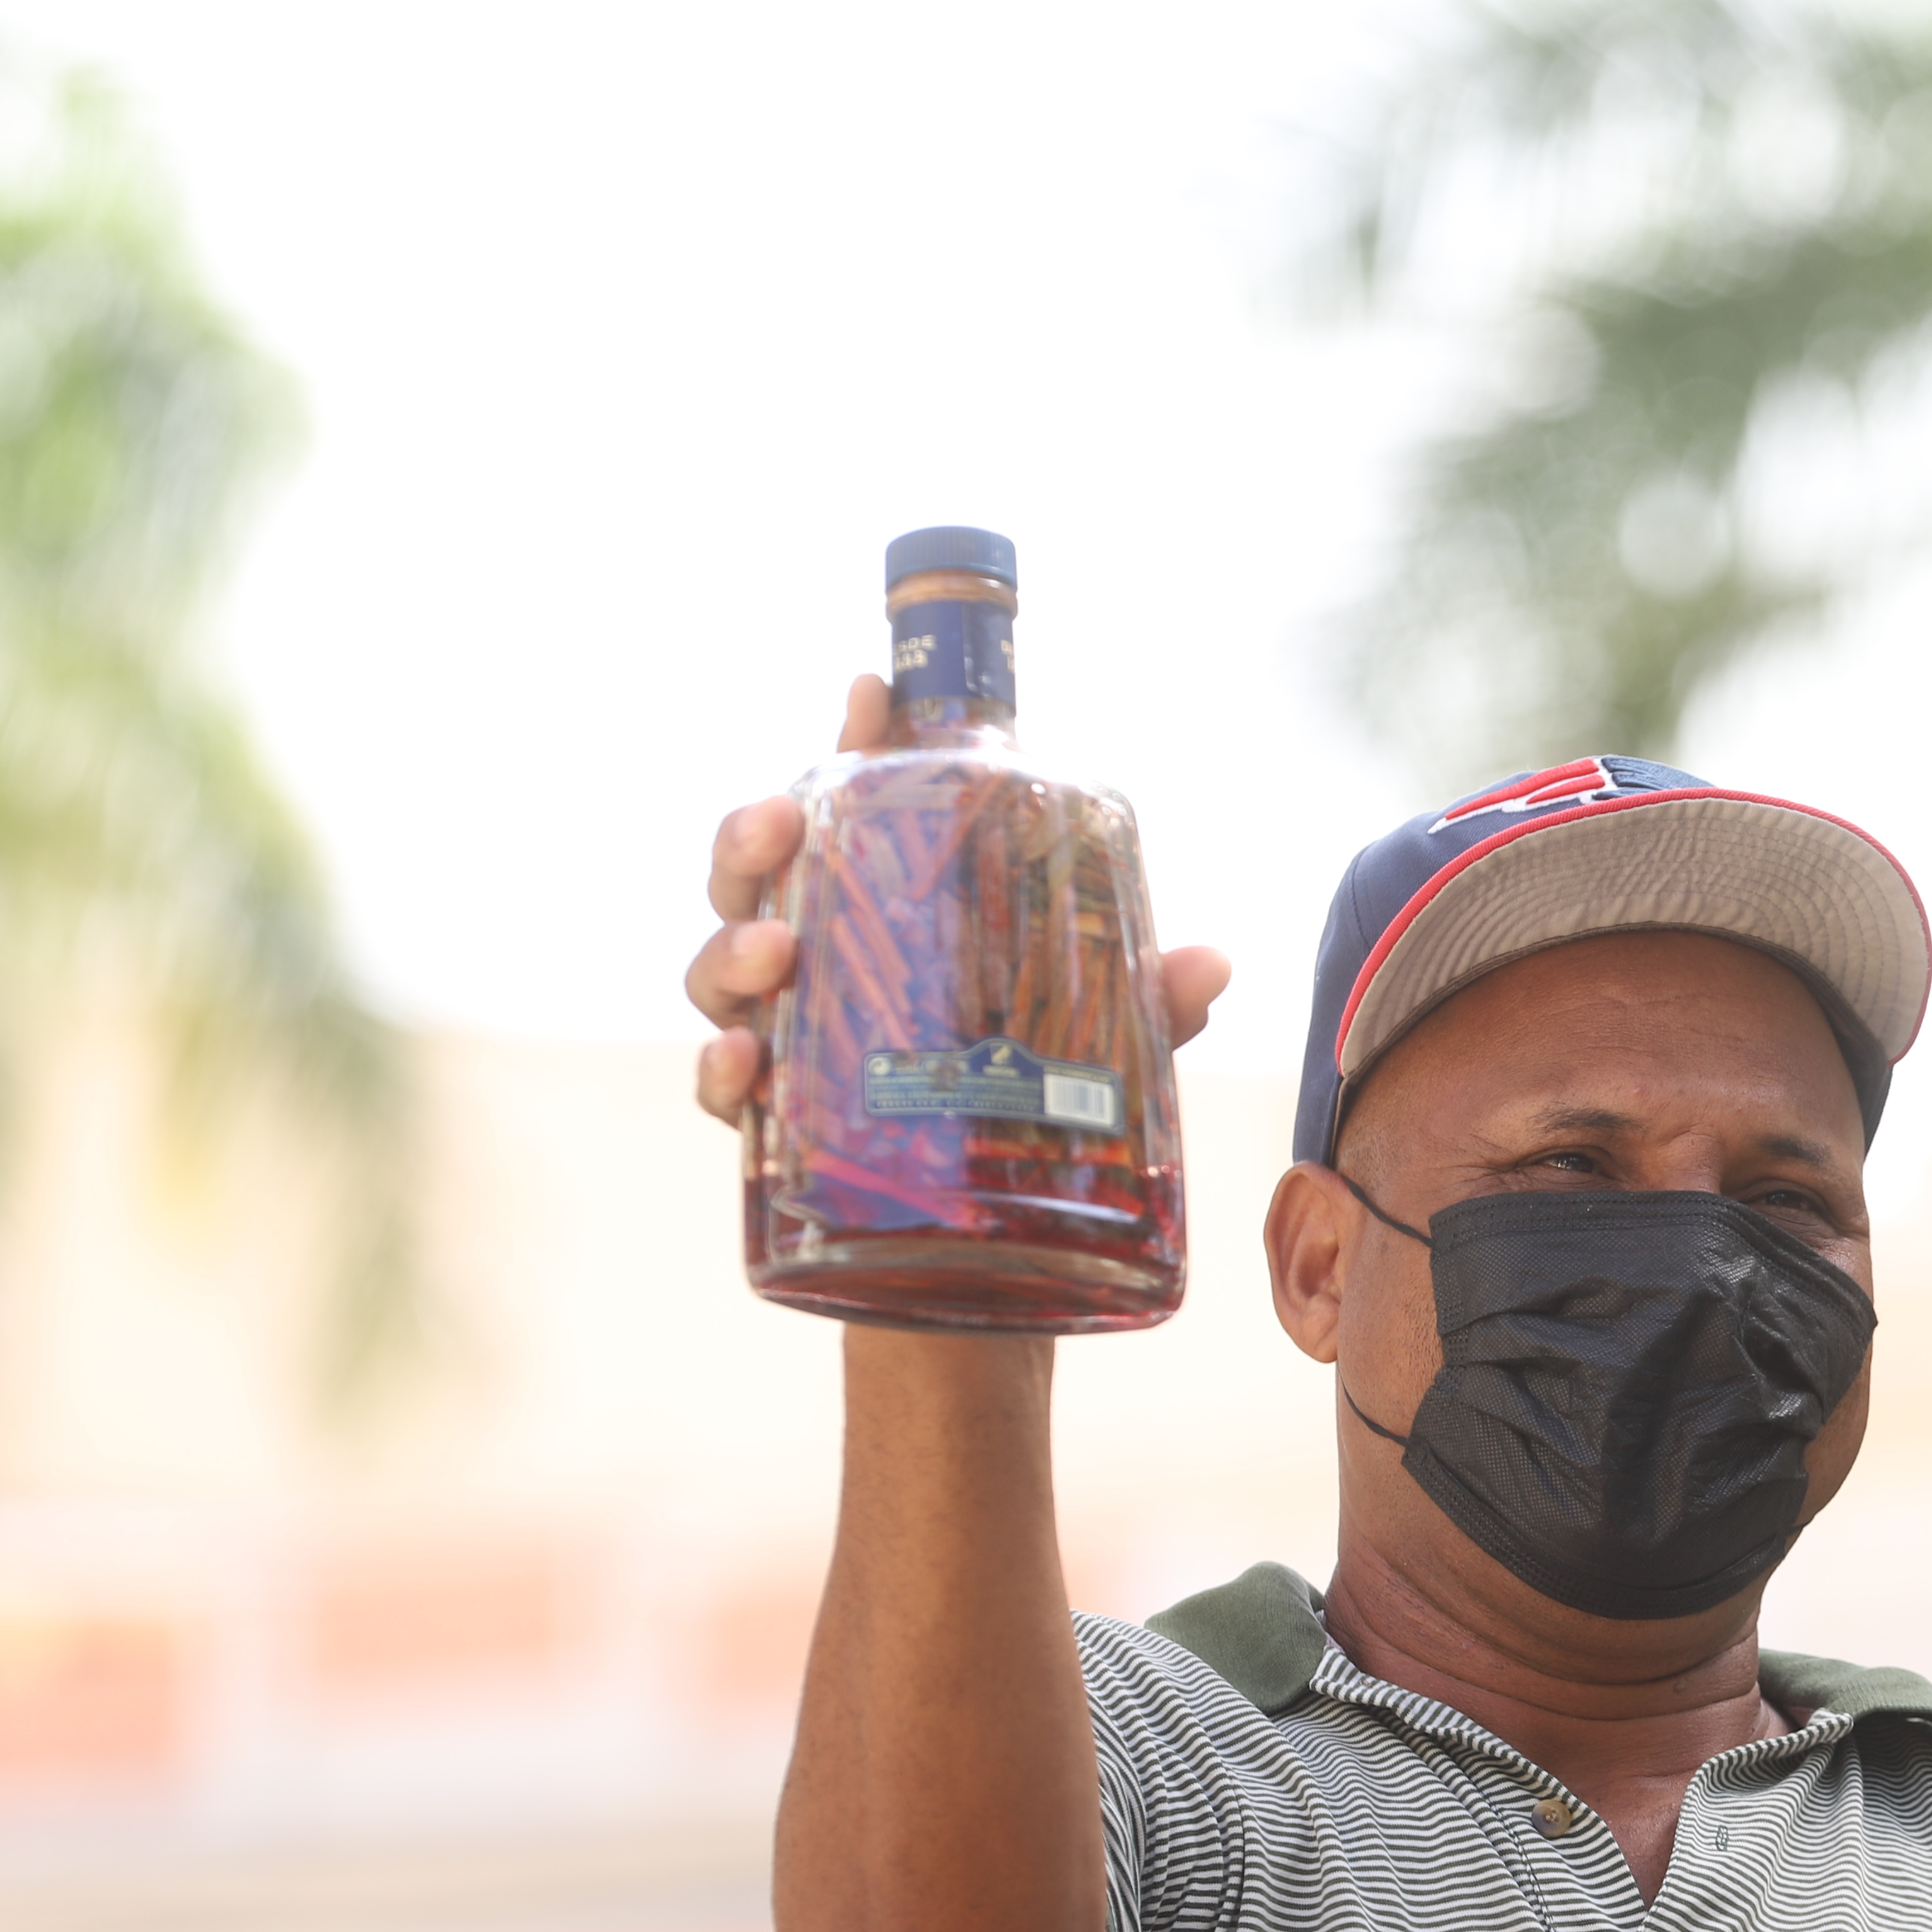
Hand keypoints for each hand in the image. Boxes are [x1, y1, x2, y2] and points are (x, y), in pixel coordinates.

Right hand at [685, 675, 1235, 1123]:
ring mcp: (788, 1034)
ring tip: (778, 950)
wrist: (977, 1244)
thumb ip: (1140, 1001)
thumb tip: (1210, 964)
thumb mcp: (1095, 1045)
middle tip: (781, 822)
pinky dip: (721, 1071)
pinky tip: (744, 1059)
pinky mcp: (771, 1122)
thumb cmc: (1024, 1103)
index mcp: (890, 910)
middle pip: (758, 871)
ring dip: (734, 947)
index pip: (860, 807)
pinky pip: (722, 1087)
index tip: (870, 687)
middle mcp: (822, 957)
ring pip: (720, 968)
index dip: (858, 741)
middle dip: (752, 835)